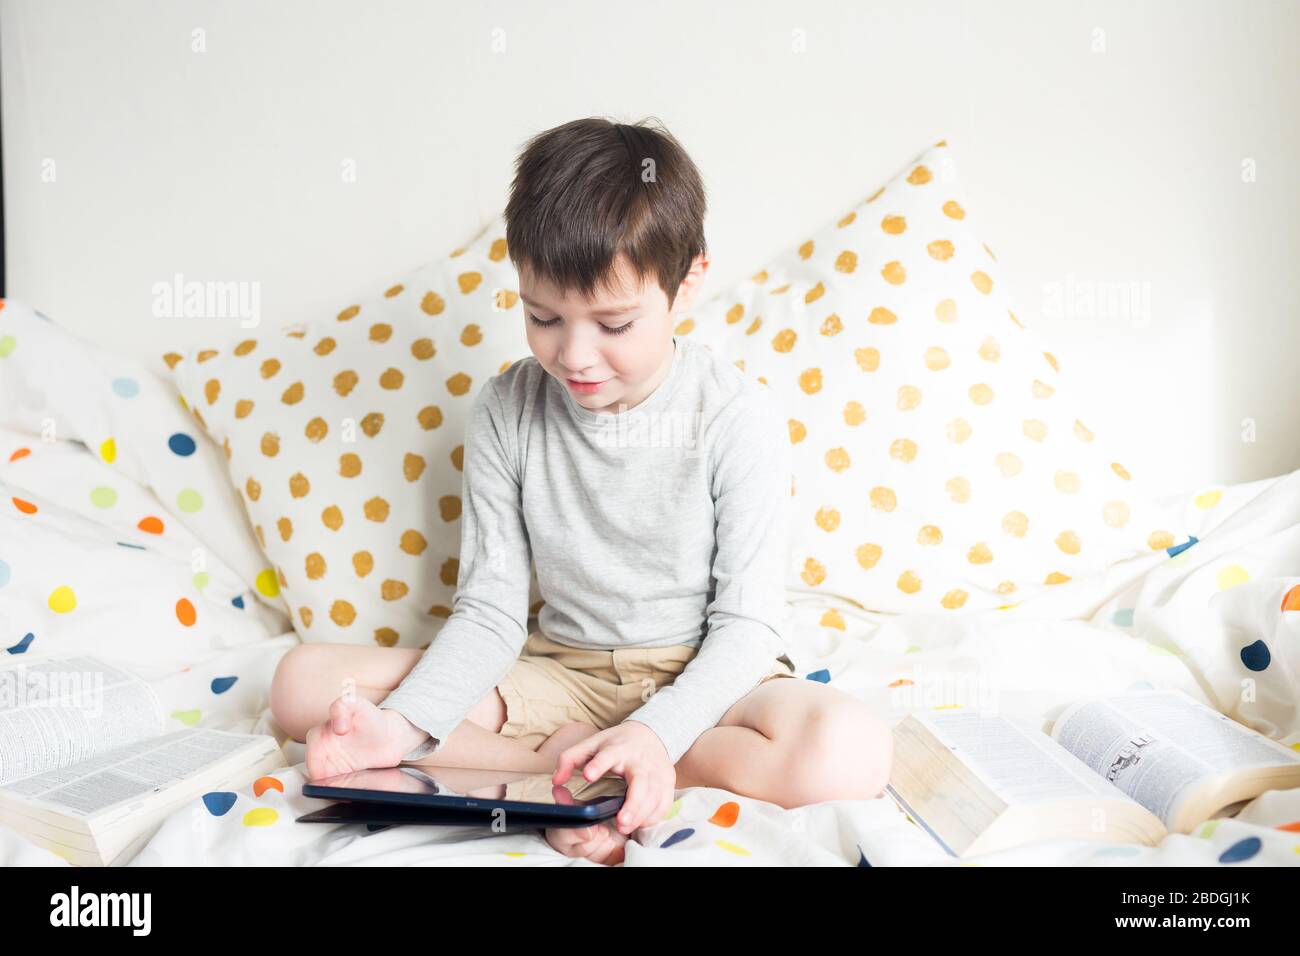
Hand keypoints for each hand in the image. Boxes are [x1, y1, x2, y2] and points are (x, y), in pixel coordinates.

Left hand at [551, 721, 675, 835]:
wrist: (650, 734)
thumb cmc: (616, 743)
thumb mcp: (591, 744)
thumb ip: (569, 760)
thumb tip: (556, 781)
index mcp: (618, 748)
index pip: (607, 755)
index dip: (598, 765)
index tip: (588, 775)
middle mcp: (640, 760)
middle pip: (640, 783)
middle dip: (632, 804)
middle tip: (620, 823)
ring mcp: (657, 770)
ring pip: (655, 796)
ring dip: (641, 815)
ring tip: (626, 827)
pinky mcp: (668, 781)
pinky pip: (664, 803)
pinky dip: (653, 816)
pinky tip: (640, 822)